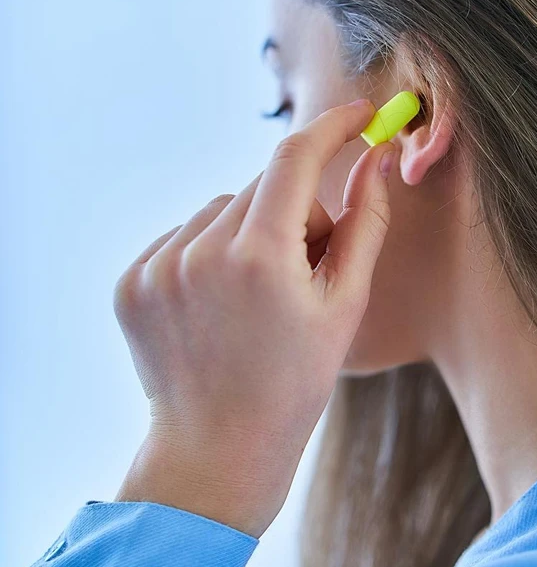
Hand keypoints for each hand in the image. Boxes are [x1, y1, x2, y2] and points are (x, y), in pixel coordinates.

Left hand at [112, 99, 393, 536]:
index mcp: (261, 260)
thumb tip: (375, 162)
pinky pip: (184, 234)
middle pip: (262, 187)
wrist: (218, 449)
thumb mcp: (346, 305)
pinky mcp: (131, 282)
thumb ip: (364, 224)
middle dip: (296, 210)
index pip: (296, 157)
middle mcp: (200, 253)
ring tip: (259, 295)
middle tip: (307, 267)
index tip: (357, 116)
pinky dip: (211, 252)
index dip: (333, 128)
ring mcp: (157, 267)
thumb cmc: (295, 382)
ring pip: (222, 209)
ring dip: (252, 230)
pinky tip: (221, 303)